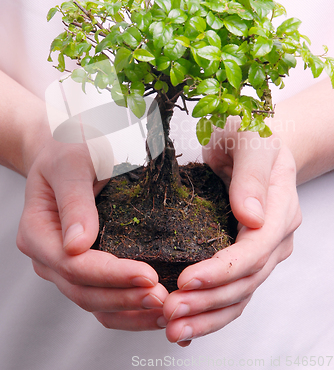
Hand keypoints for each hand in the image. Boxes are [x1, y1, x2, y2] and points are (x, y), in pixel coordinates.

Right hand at [17, 138, 167, 330]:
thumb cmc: (70, 147)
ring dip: (130, 311)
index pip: (73, 265)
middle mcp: (49, 255)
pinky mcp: (86, 266)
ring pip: (94, 302)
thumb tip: (77, 246)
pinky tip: (156, 309)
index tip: (148, 276)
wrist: (70, 146)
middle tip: (164, 300)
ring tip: (166, 311)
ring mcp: (66, 264)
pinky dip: (129, 307)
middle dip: (125, 298)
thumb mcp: (72, 162)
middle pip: (84, 291)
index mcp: (37, 231)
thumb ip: (74, 200)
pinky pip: (104, 296)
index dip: (111, 275)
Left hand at [162, 121, 301, 345]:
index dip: (223, 269)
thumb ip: (252, 176)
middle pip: (246, 280)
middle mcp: (274, 236)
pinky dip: (211, 311)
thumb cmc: (249, 134)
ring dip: (207, 316)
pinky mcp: (244, 255)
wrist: (252, 139)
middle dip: (209, 301)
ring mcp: (261, 250)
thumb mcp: (250, 141)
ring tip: (173, 329)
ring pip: (240, 294)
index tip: (187, 280)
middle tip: (170, 313)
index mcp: (279, 209)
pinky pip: (232, 290)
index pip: (255, 249)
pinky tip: (187, 326)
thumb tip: (251, 217)